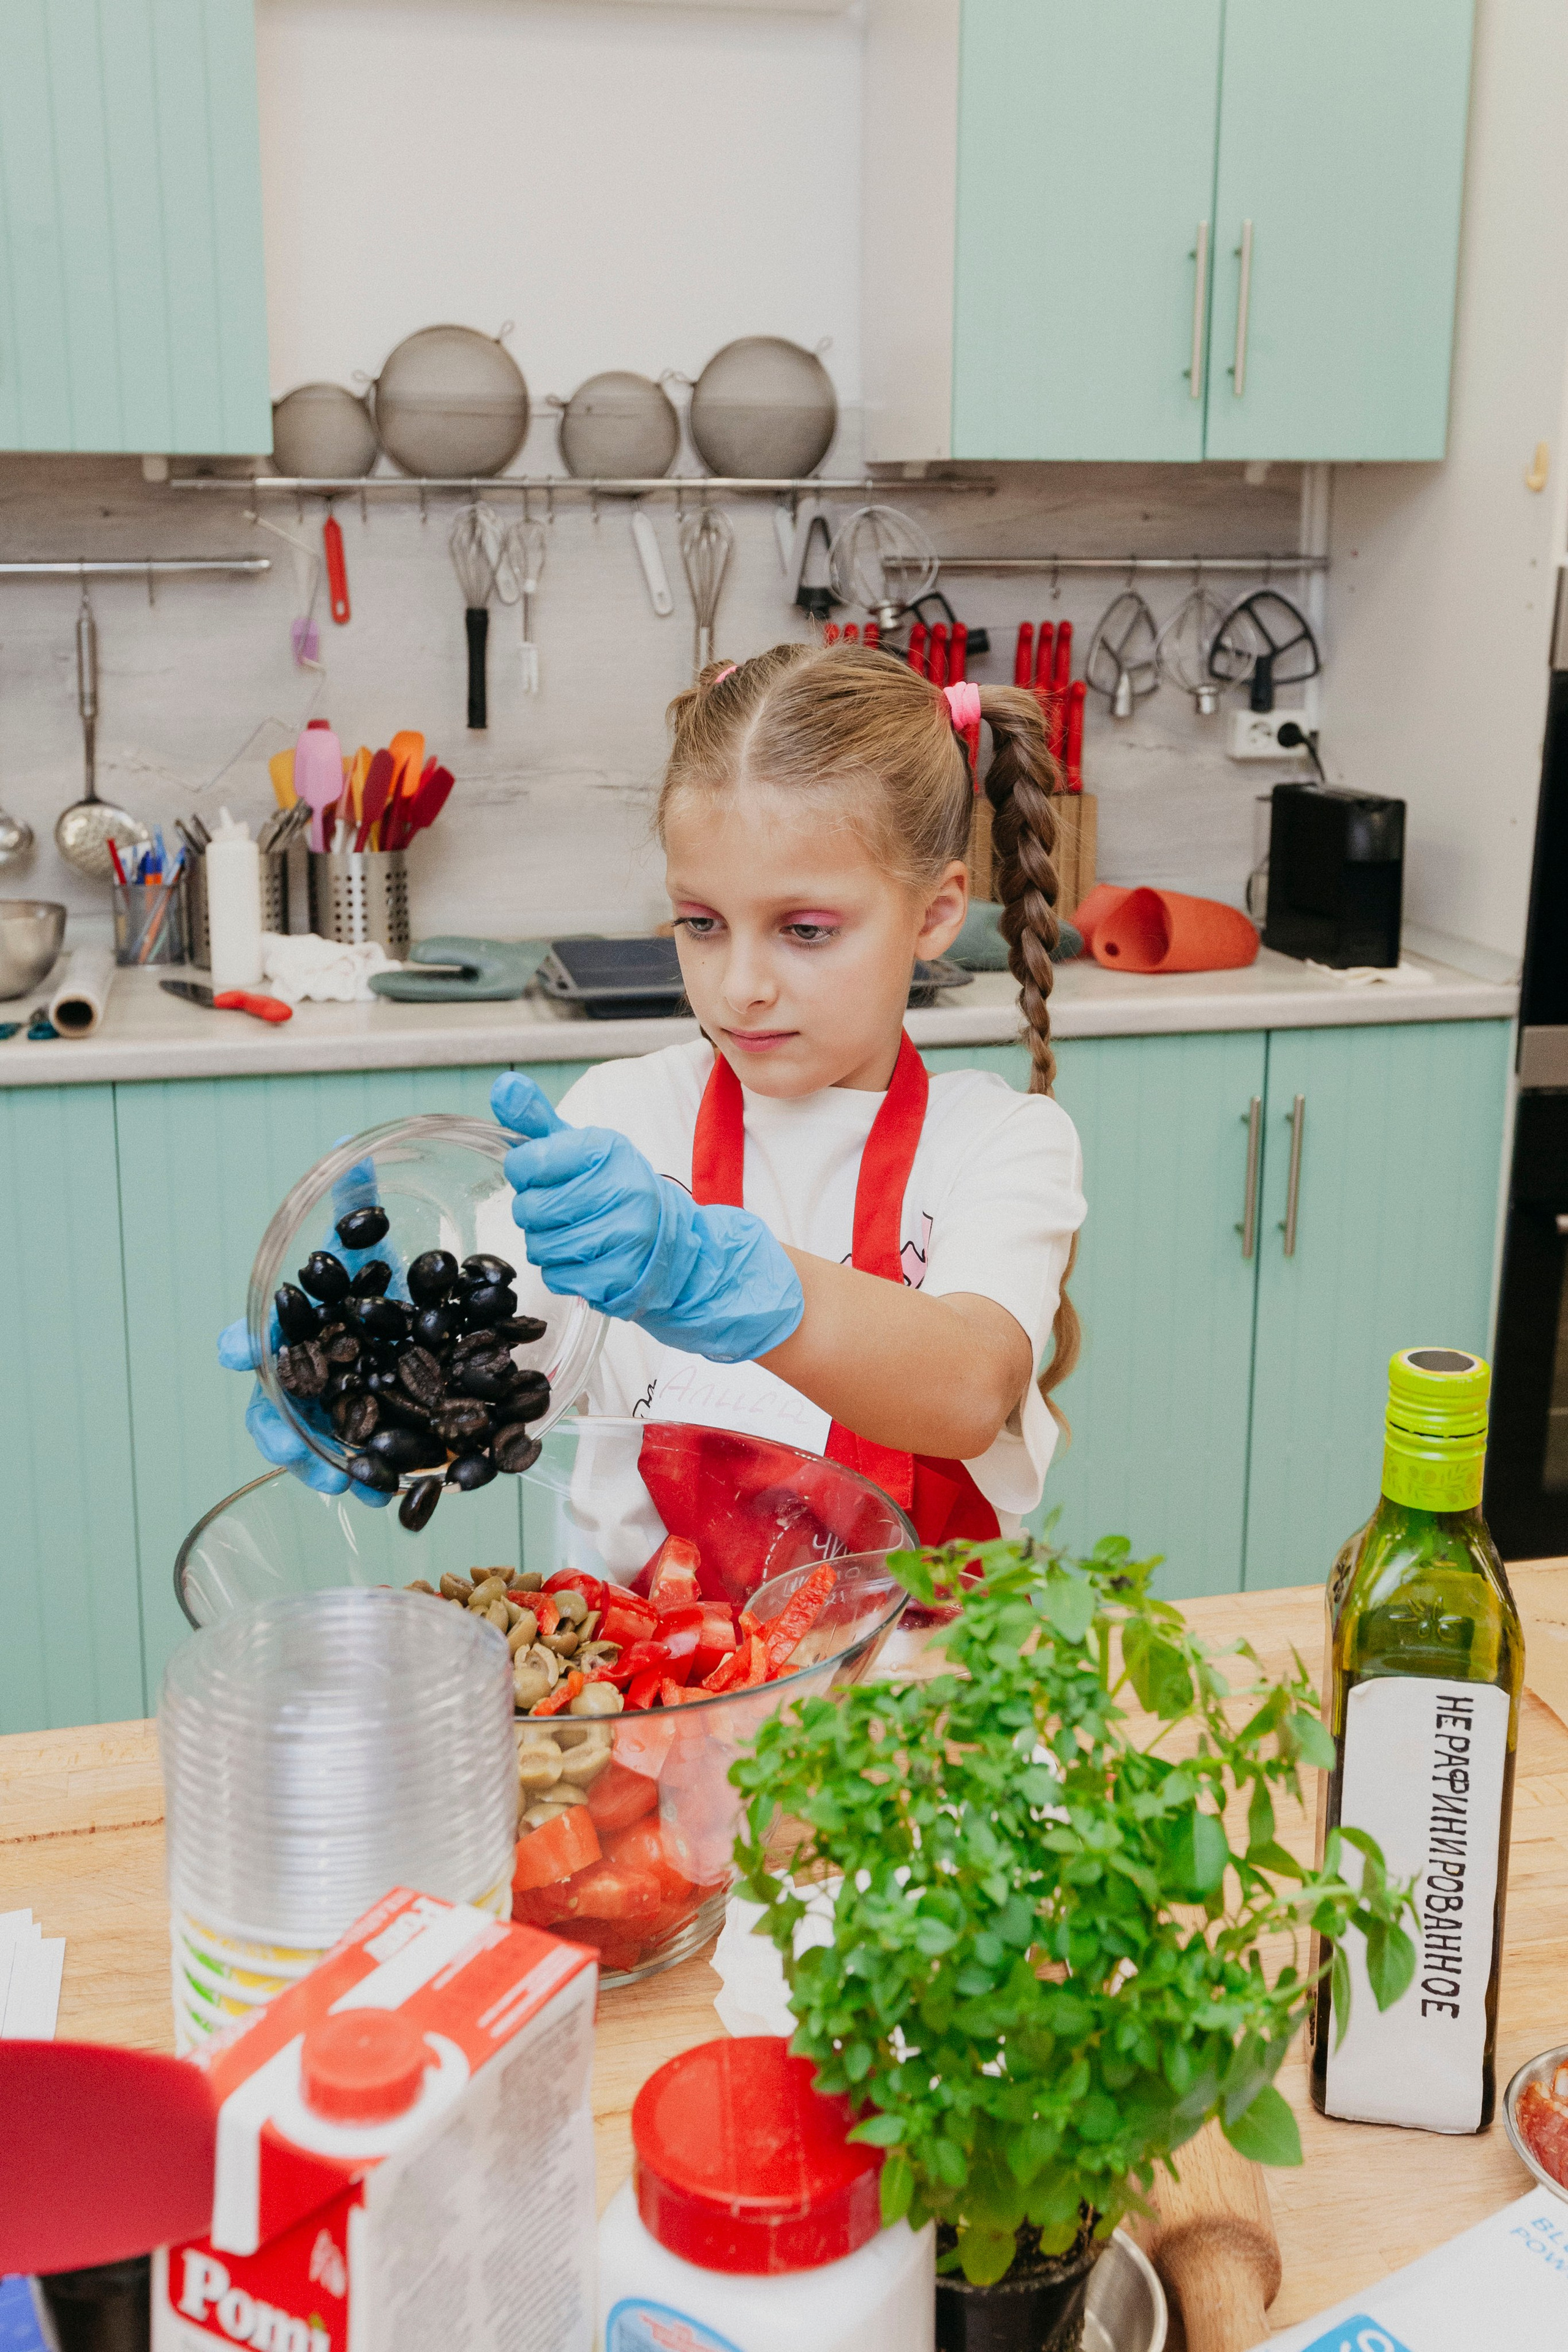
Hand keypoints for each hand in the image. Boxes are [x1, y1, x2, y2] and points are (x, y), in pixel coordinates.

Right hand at [219, 1149, 399, 1505]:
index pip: (256, 1340)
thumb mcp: (373, 1236)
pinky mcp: (376, 1433)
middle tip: (286, 1447)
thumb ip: (355, 1199)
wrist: (431, 1309)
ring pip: (312, 1446)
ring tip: (341, 1484)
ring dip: (321, 1467)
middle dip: (276, 1431)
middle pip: (274, 1409)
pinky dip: (370, 1477)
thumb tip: (345, 1147)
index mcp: (297, 1330)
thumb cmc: (382, 1273)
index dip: (244, 1347)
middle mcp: (308, 1374)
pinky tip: (386, 1494)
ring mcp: (337, 1408)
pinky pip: (364, 1462)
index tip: (239, 1353)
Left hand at [491, 1072, 803, 1363]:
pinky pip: (556, 1276)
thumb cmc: (618, 1190)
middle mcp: (621, 1189)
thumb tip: (504, 1086)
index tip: (543, 1175)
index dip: (524, 1173)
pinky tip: (587, 1258)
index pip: (525, 1163)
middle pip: (528, 1209)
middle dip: (535, 1212)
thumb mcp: (584, 1148)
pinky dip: (563, 1271)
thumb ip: (538, 1119)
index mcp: (606, 1149)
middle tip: (561, 1209)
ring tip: (575, 1233)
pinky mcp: (619, 1276)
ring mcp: (623, 1236)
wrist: (673, 1242)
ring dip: (547, 1243)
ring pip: (539, 1246)